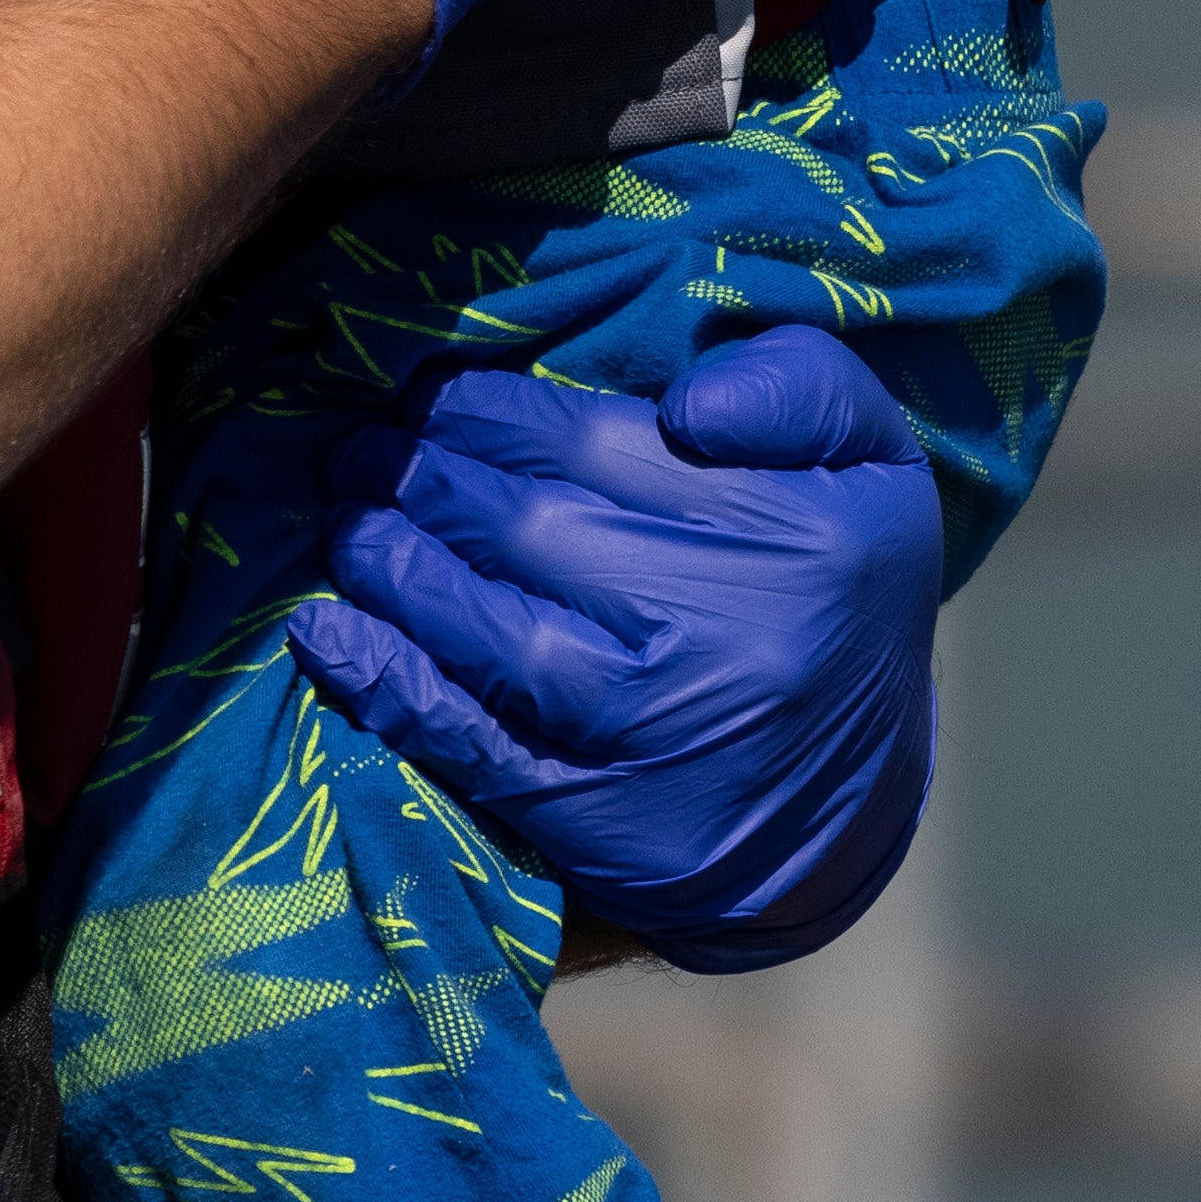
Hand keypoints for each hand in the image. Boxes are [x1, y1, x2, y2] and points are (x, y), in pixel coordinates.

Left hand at [279, 327, 938, 971]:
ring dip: (388, 563)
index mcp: (787, 531)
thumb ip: (797, 386)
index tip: (426, 390)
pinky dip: (385, 682)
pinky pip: (465, 737)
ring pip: (481, 627)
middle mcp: (717, 631)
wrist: (850, 812)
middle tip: (359, 450)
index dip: (484, 410)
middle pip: (524, 526)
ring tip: (346, 520)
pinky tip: (327, 632)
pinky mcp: (591, 815)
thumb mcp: (873, 467)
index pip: (592, 442)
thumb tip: (682, 400)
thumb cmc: (841, 601)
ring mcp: (646, 731)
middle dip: (417, 474)